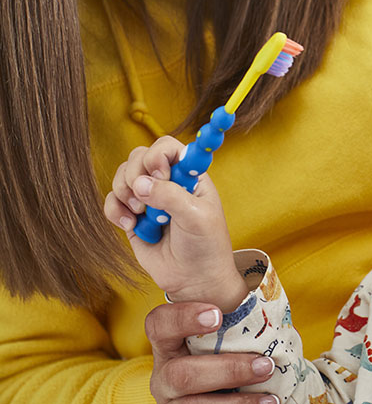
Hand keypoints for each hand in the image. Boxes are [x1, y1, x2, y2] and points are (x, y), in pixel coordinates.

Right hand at [103, 136, 247, 310]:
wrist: (194, 279)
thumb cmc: (205, 246)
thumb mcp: (196, 217)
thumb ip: (170, 196)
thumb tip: (140, 183)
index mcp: (189, 175)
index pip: (169, 147)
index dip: (159, 154)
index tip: (160, 173)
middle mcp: (167, 181)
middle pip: (139, 156)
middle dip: (136, 174)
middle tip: (146, 200)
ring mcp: (148, 198)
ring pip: (122, 176)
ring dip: (125, 193)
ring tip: (141, 214)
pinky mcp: (132, 216)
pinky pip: (112, 201)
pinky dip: (115, 210)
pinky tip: (130, 225)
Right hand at [146, 301, 278, 403]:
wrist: (222, 382)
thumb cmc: (226, 344)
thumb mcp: (221, 330)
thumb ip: (231, 314)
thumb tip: (266, 298)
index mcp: (166, 341)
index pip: (160, 323)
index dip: (184, 318)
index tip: (218, 315)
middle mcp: (163, 373)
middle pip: (181, 374)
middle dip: (228, 371)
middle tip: (265, 364)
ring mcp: (172, 399)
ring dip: (237, 401)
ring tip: (271, 396)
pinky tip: (266, 403)